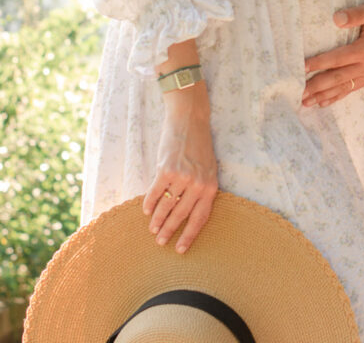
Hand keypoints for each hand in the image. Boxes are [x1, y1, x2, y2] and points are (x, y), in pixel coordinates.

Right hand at [142, 86, 217, 253]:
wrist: (190, 120)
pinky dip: (149, 203)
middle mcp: (197, 184)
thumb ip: (200, 189)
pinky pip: (155, 193)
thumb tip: (187, 213)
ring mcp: (182, 177)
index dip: (189, 236)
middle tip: (160, 242)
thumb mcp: (207, 169)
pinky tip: (146, 211)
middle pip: (181, 216)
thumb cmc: (199, 146)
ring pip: (166, 207)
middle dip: (169, 231)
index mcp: (210, 186)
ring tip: (152, 229)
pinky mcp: (166, 170)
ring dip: (158, 220)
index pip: (200, 218)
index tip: (180, 250)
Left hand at [302, 0, 363, 107]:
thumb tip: (335, 19)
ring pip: (343, 87)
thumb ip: (356, 14)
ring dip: (324, 95)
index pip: (337, 58)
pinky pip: (352, 88)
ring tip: (305, 103)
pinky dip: (337, 96)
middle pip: (337, 78)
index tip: (301, 68)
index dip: (319, 63)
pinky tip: (324, 102)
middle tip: (297, 94)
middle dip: (316, 86)